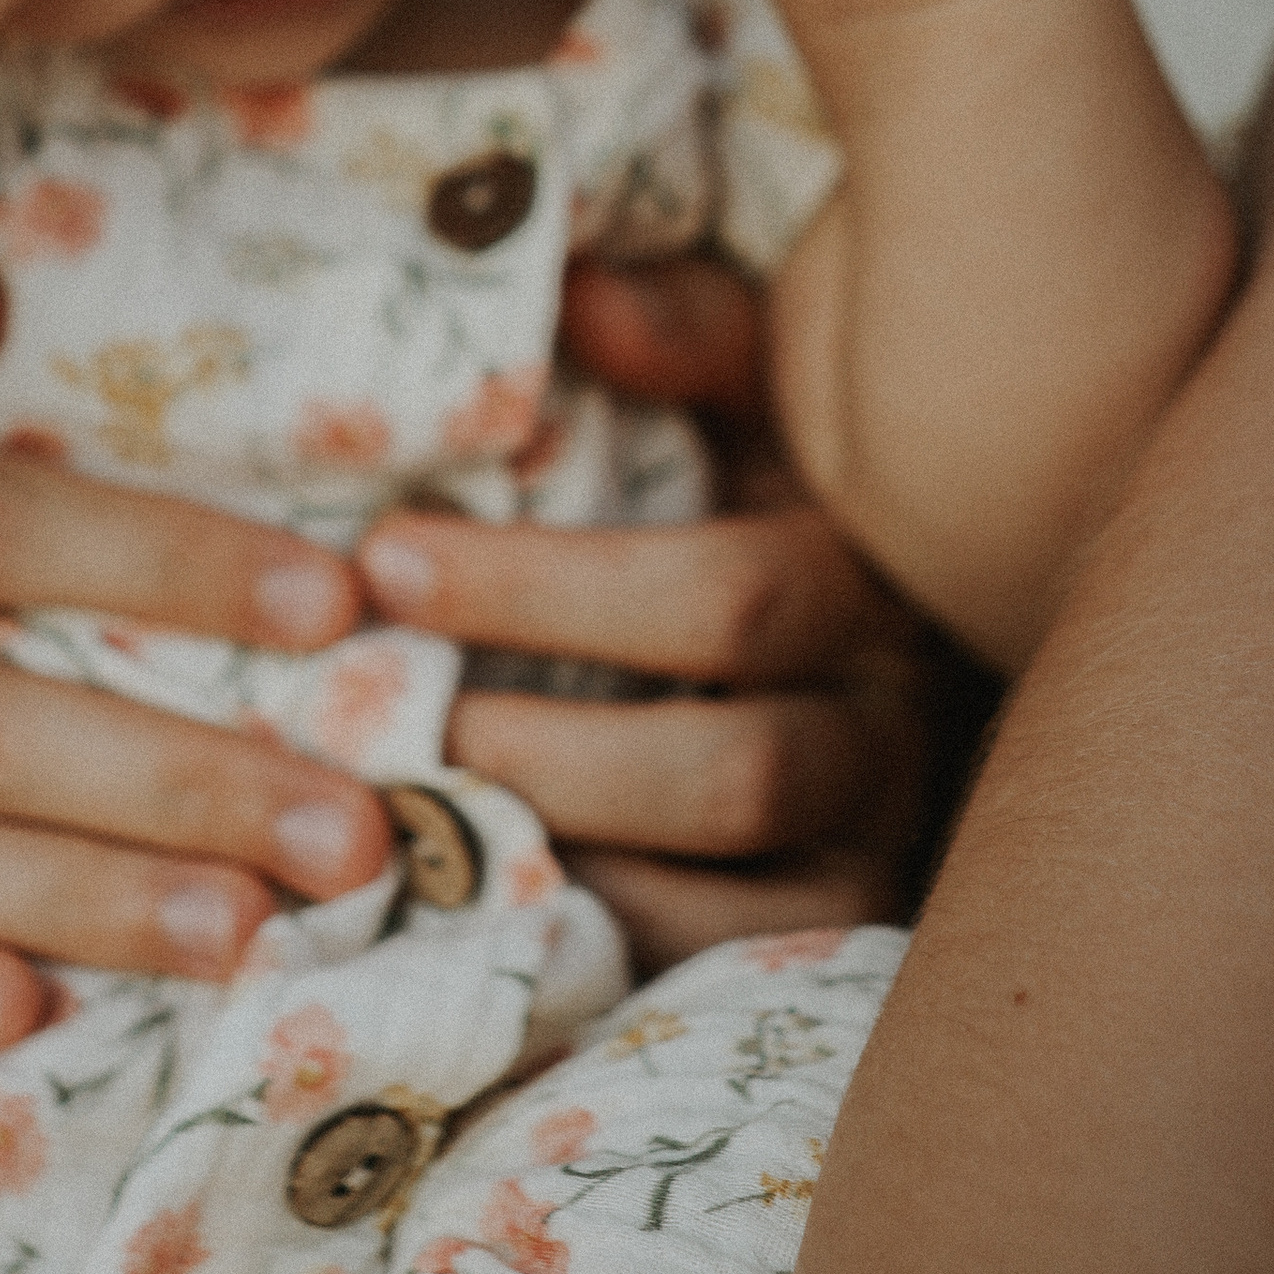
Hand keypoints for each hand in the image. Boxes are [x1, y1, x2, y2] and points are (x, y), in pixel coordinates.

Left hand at [373, 269, 934, 971]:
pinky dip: (606, 952)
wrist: (809, 615)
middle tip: (397, 721)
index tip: (388, 562)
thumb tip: (587, 295)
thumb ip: (681, 327)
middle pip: (731, 771)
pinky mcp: (825, 938)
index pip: (727, 597)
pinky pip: (722, 978)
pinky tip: (483, 910)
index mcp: (857, 570)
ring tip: (420, 821)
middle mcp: (885, 720)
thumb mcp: (736, 382)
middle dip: (547, 751)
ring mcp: (864, 845)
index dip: (546, 589)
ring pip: (733, 903)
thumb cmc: (745, 469)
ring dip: (568, 866)